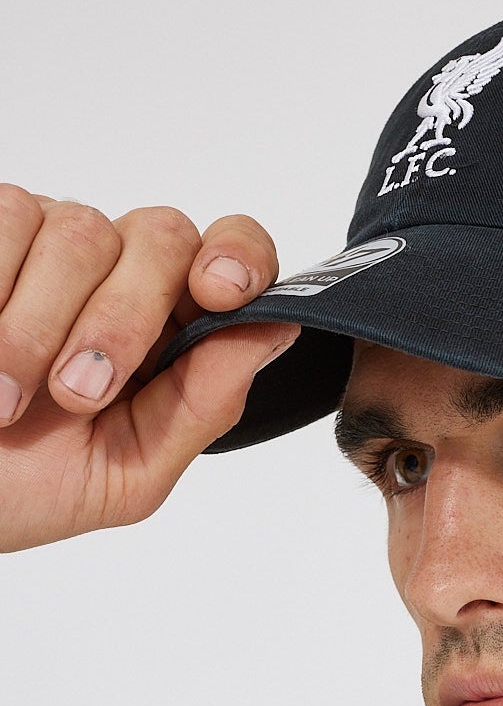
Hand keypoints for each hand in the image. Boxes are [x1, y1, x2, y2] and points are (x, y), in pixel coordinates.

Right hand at [0, 187, 299, 551]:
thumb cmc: (28, 486)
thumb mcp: (129, 471)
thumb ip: (203, 404)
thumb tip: (272, 332)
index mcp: (174, 332)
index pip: (236, 258)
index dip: (239, 257)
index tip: (220, 291)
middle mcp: (122, 274)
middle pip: (165, 238)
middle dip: (124, 320)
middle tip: (76, 394)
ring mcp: (53, 242)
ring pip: (81, 231)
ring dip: (40, 327)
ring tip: (7, 400)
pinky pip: (10, 218)